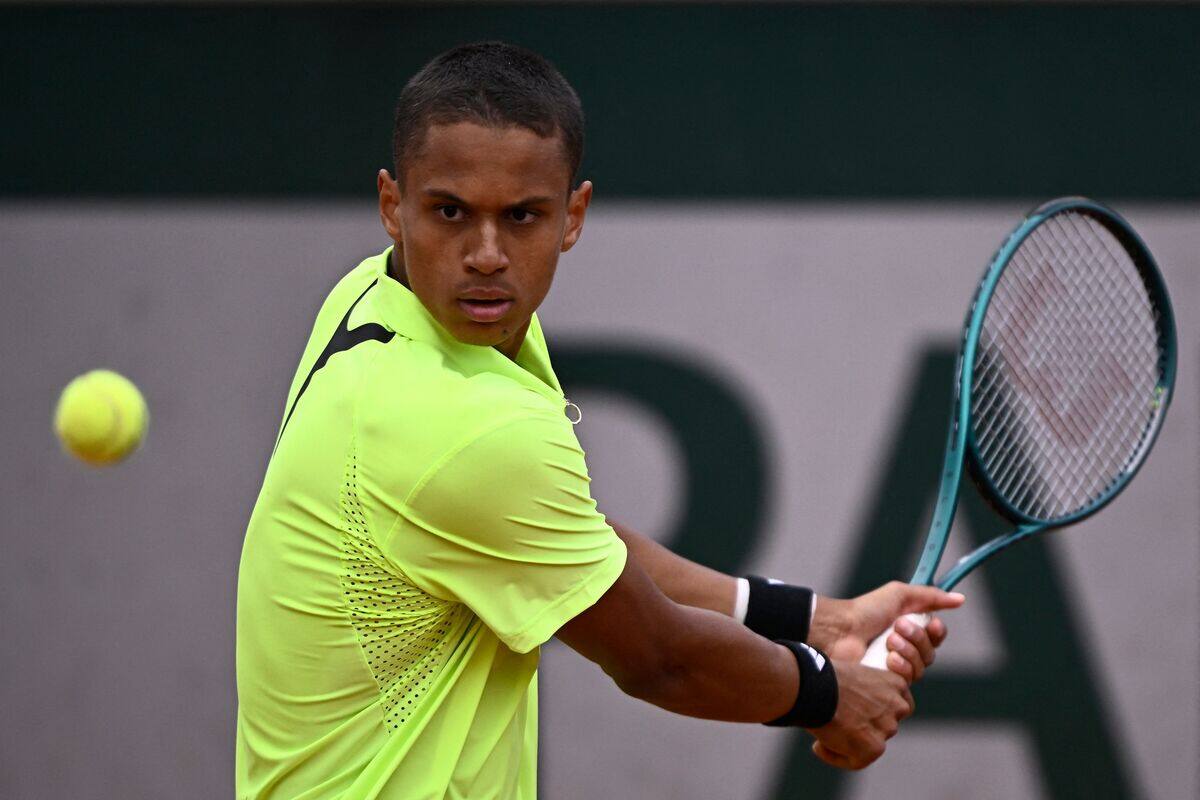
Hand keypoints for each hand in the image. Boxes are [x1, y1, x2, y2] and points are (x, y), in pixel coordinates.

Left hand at [808, 582, 963, 682]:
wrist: (841, 632)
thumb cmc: (865, 611)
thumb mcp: (899, 595)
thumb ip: (930, 596)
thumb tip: (961, 599)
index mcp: (909, 627)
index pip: (935, 636)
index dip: (938, 632)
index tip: (934, 625)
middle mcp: (905, 648)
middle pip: (930, 652)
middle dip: (918, 638)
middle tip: (898, 627)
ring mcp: (896, 666)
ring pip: (922, 666)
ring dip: (909, 651)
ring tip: (889, 641)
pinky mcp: (888, 682)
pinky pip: (909, 680)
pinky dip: (902, 667)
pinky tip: (889, 659)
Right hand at [809, 658, 913, 768]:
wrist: (813, 686)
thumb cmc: (822, 675)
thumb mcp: (853, 673)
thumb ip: (864, 691)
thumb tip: (852, 707)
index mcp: (896, 683)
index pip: (899, 704)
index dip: (879, 712)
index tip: (857, 712)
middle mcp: (897, 706)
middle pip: (886, 725)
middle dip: (866, 727)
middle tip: (840, 723)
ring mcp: (887, 728)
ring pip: (871, 744)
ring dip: (851, 743)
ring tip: (825, 734)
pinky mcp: (874, 748)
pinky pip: (856, 761)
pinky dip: (836, 756)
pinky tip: (818, 746)